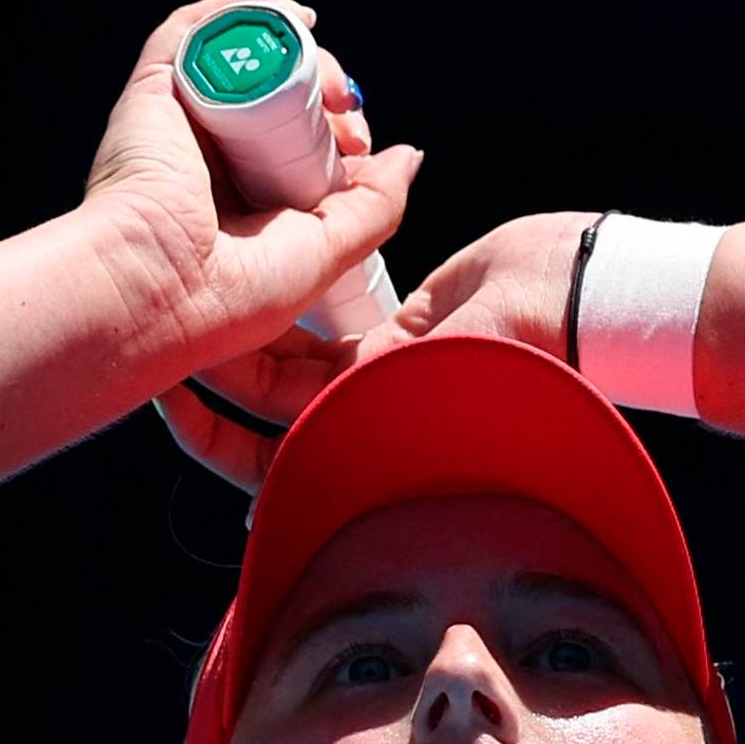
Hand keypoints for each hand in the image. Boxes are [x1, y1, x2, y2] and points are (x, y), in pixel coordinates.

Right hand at [81, 0, 424, 395]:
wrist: (158, 293)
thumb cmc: (230, 297)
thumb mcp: (326, 252)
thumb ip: (374, 207)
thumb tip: (407, 156)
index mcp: (239, 200)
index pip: (294, 141)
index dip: (334, 131)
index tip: (361, 147)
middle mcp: (207, 157)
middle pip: (274, 95)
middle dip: (323, 91)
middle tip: (350, 115)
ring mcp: (179, 121)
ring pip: (246, 60)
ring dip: (298, 53)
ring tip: (331, 83)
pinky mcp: (155, 91)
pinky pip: (196, 29)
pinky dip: (245, 9)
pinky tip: (292, 18)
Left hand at [149, 211, 601, 526]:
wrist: (573, 297)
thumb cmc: (515, 353)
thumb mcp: (426, 378)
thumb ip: (360, 398)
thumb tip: (279, 471)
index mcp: (363, 447)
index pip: (265, 462)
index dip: (212, 438)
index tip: (172, 399)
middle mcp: (361, 418)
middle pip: (263, 408)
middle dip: (216, 370)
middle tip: (171, 324)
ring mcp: (373, 376)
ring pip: (286, 362)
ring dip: (246, 330)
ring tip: (202, 288)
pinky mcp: (388, 334)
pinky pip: (321, 328)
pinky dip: (289, 305)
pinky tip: (255, 272)